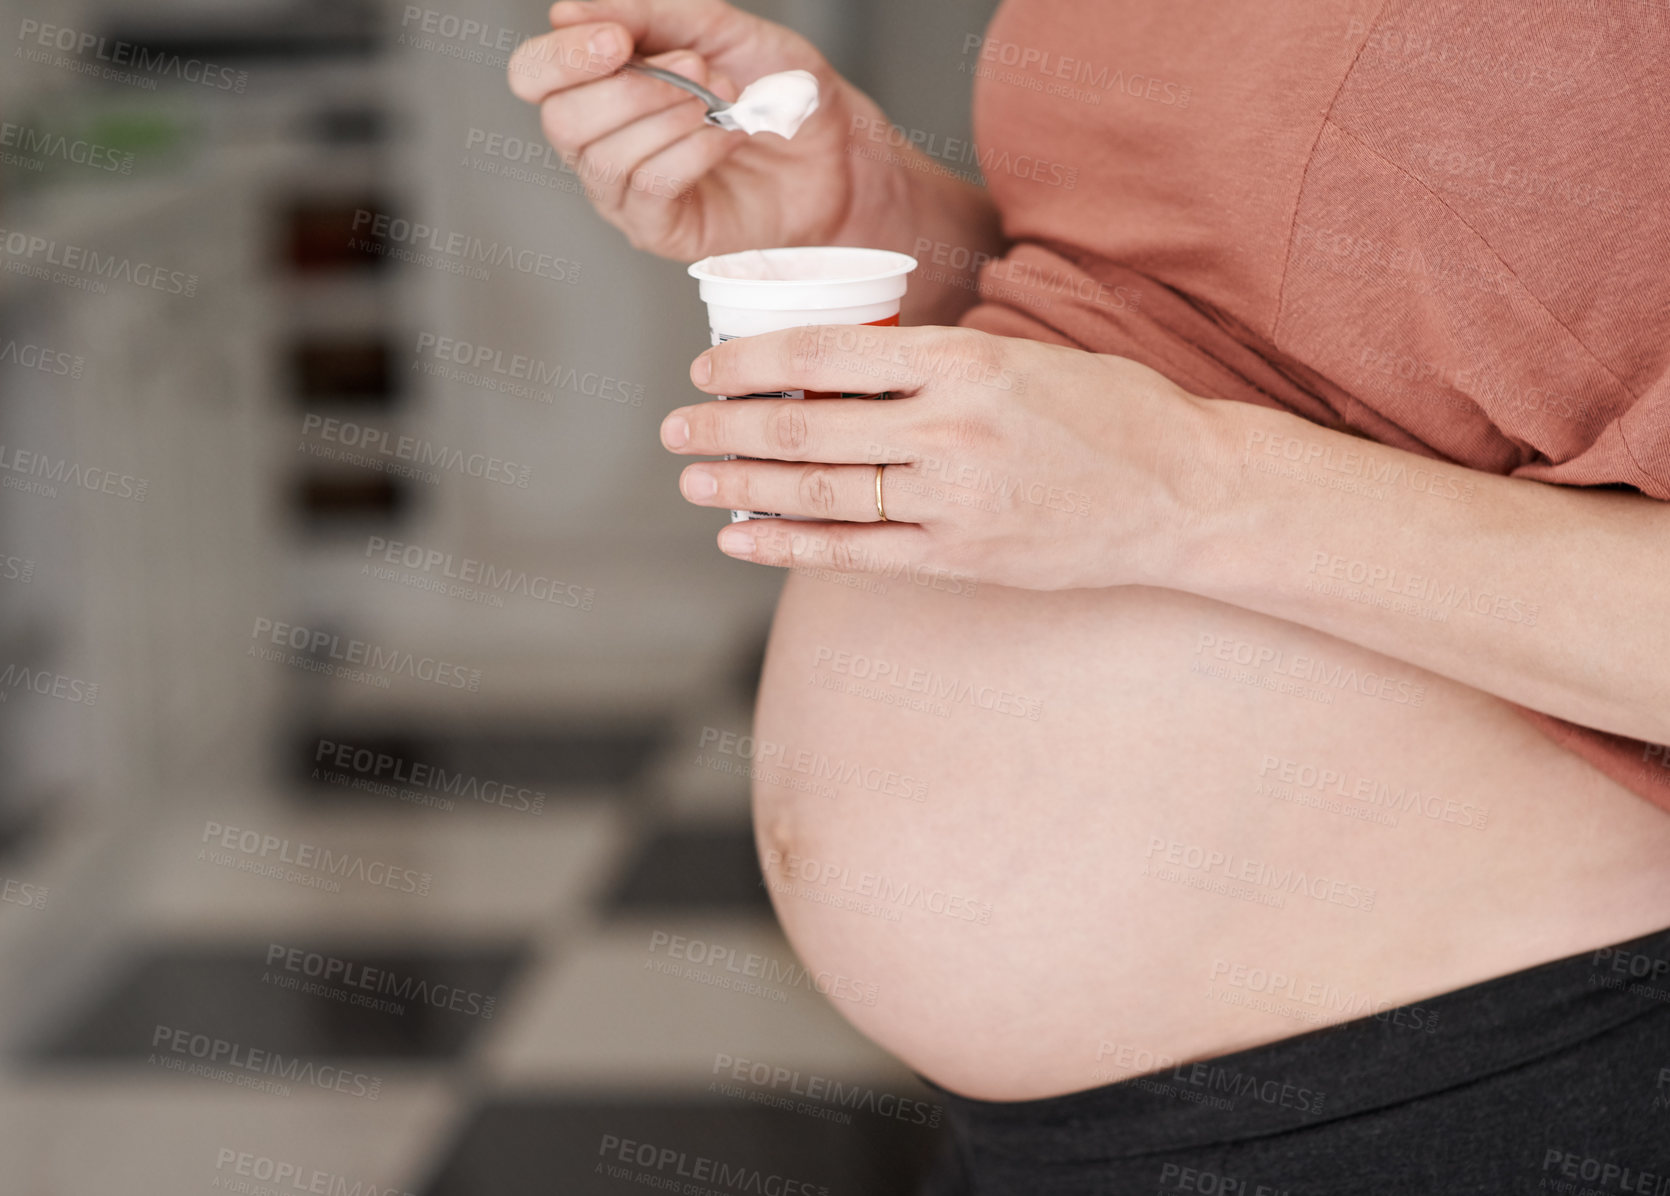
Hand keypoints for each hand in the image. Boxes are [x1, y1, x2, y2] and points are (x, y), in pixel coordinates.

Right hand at [507, 0, 906, 261]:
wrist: (835, 149)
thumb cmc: (775, 90)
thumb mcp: (716, 29)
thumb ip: (646, 15)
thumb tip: (567, 11)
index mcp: (599, 86)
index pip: (534, 76)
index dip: (563, 57)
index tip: (617, 40)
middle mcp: (599, 142)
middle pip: (561, 120)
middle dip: (633, 88)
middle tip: (699, 70)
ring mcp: (625, 193)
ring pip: (604, 157)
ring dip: (669, 117)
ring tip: (724, 102)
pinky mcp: (660, 230)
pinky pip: (648, 188)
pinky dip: (689, 153)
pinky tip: (726, 137)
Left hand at [659, 325, 1228, 590]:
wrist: (1186, 492)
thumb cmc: (1109, 414)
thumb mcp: (1025, 357)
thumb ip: (940, 363)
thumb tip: (843, 366)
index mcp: (966, 361)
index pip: (827, 352)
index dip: (753, 360)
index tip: (709, 368)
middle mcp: (952, 428)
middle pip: (807, 425)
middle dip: (726, 426)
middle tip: (675, 426)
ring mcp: (956, 499)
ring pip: (821, 491)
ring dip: (742, 485)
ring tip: (693, 478)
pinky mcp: (963, 557)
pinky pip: (856, 552)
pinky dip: (789, 543)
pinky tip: (741, 536)